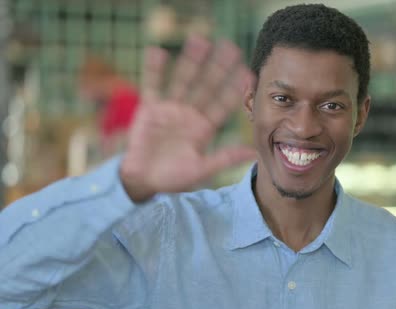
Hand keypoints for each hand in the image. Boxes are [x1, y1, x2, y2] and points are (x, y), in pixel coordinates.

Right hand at [120, 35, 255, 201]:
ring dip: (191, 62)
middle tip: (231, 47)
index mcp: (205, 128)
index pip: (223, 104)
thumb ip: (225, 158)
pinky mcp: (150, 108)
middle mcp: (190, 114)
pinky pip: (152, 85)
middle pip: (206, 86)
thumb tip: (253, 153)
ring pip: (183, 80)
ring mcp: (170, 109)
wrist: (142, 180)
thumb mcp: (202, 169)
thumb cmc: (173, 178)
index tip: (248, 73)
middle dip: (218, 67)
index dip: (235, 89)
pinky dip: (154, 70)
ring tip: (200, 40)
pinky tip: (158, 52)